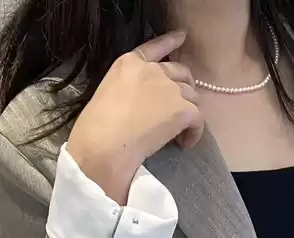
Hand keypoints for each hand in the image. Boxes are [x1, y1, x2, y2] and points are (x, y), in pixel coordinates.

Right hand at [66, 30, 203, 203]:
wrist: (104, 145)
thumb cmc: (95, 128)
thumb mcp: (107, 94)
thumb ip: (126, 90)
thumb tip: (138, 106)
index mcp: (128, 64)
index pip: (155, 47)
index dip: (171, 41)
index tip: (182, 36)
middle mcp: (153, 71)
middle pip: (180, 72)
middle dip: (184, 86)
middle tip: (182, 105)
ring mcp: (169, 89)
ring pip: (192, 96)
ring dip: (189, 111)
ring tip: (180, 131)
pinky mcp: (181, 110)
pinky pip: (197, 119)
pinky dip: (194, 132)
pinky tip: (185, 143)